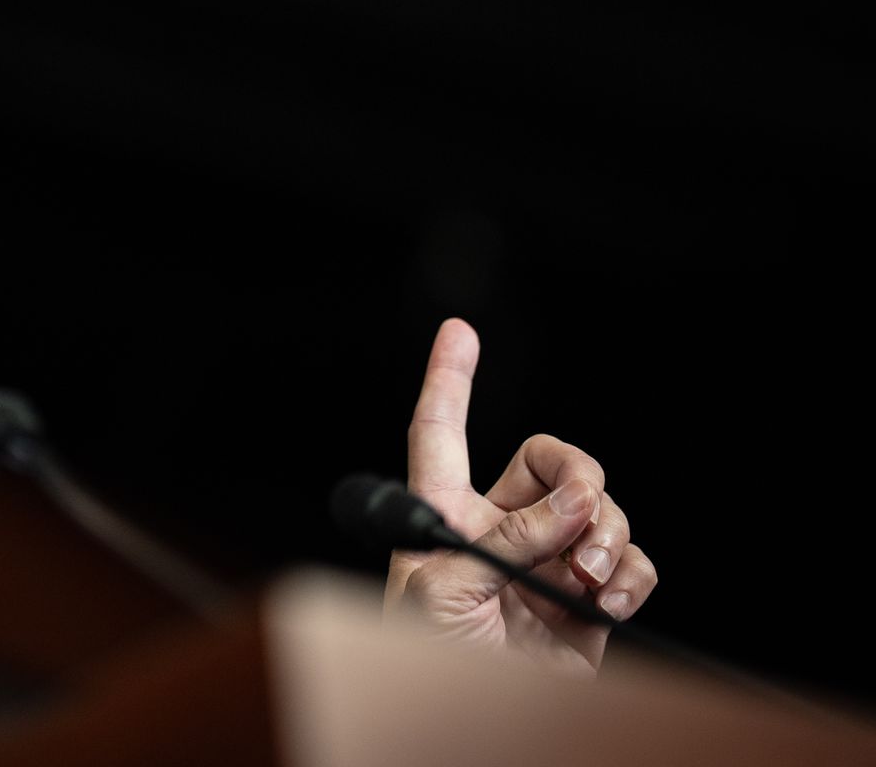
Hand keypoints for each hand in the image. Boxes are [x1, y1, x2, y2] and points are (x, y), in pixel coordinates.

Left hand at [383, 319, 657, 675]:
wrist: (470, 727)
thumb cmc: (425, 661)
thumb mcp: (443, 590)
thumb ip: (507, 540)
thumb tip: (577, 505)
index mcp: (443, 515)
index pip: (440, 433)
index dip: (448, 380)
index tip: (458, 329)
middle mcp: (498, 531)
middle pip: (552, 462)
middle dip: (579, 474)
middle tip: (581, 511)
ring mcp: (547, 565)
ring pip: (600, 511)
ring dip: (606, 533)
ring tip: (587, 576)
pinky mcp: (588, 604)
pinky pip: (630, 562)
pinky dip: (631, 573)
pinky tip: (608, 597)